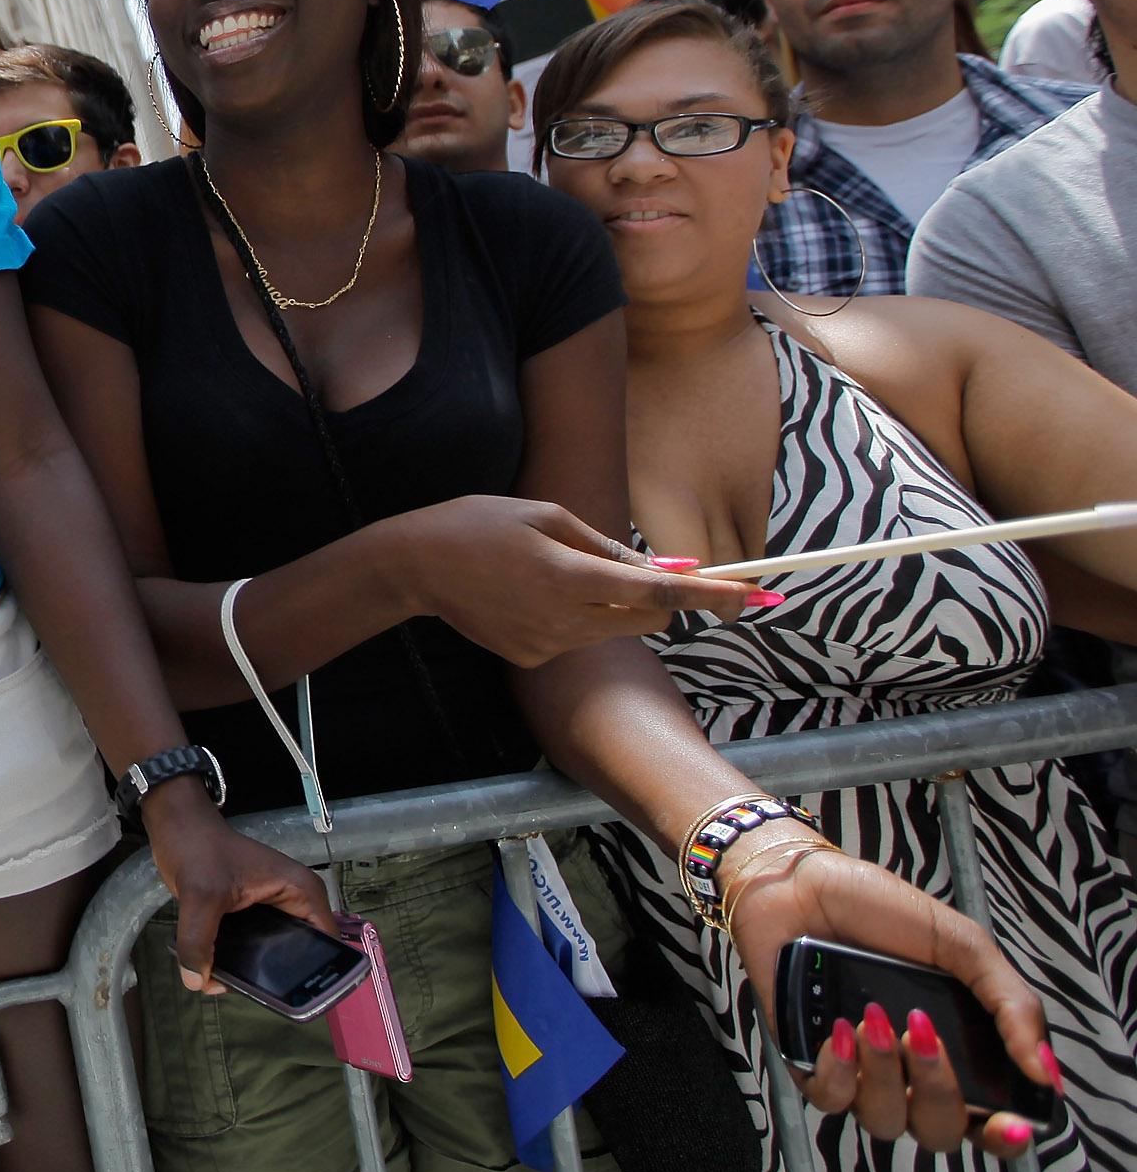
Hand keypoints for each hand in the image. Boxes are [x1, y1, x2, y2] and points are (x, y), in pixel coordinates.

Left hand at [142, 782, 344, 994]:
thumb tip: (197, 981)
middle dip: (268, 976)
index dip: (311, 974)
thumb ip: (199, 940)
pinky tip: (209, 970)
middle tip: (241, 990)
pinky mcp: (251, 914)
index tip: (285, 996)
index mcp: (300, 892)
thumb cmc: (198, 847)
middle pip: (295, 953)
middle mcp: (293, 903)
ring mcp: (272, 909)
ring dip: (245, 970)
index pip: (324, 944)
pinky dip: (233, 958)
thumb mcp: (199, 895)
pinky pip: (250, 946)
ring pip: (268, 953)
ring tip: (215, 981)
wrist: (176, 824)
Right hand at [394, 498, 770, 664]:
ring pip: (611, 628)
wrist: (416, 566)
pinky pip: (576, 637)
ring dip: (611, 603)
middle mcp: (565, 618)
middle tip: (660, 570)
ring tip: (557, 570)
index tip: (755, 595)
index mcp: (570, 575)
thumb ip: (607, 546)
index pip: (660, 593)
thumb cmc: (479, 525)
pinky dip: (573, 615)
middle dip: (660, 597)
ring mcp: (548, 644)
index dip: (712, 595)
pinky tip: (529, 593)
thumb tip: (662, 568)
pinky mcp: (533, 657)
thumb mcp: (545, 515)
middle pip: (645, 619)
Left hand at [726, 831, 1053, 1158]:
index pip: (989, 1121)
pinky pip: (830, 1100)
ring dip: (885, 1074)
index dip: (1005, 1137)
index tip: (1012, 1125)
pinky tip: (838, 1028)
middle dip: (938, 1089)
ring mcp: (859, 1072)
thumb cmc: (881, 912)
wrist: (799, 884)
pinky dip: (838, 1070)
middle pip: (940, 1130)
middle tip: (923, 1032)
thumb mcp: (963, 946)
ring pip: (885, 1121)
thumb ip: (1011, 1006)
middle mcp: (910, 1072)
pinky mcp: (809, 1063)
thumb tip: (1046, 1072)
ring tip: (875, 1017)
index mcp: (958, 1050)